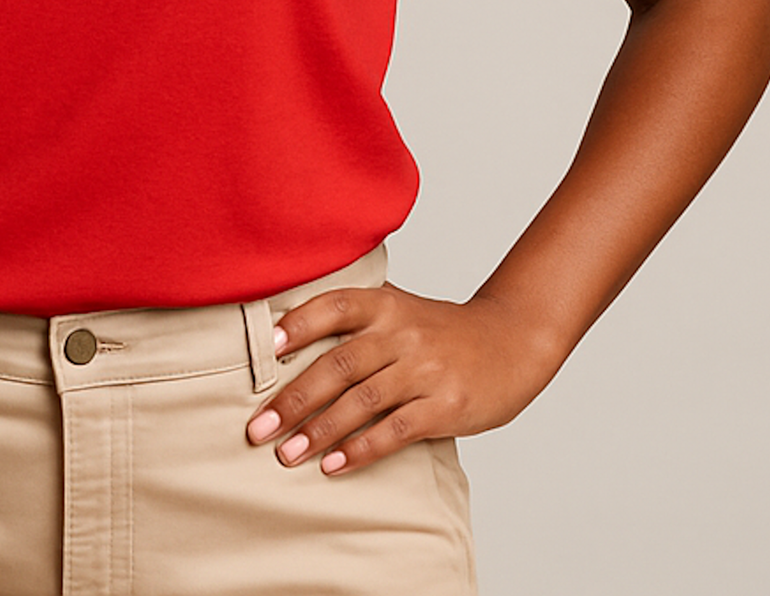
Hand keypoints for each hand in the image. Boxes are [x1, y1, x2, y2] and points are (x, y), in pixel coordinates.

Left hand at [245, 283, 563, 474]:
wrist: (511, 342)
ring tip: (286, 455)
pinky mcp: (446, 406)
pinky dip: (361, 449)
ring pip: (361, 401)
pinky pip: (395, 430)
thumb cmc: (441, 331)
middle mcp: (402, 333)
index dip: (298, 324)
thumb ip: (356, 316)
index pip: (335, 306)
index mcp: (386, 304)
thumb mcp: (401, 308)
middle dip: (293, 399)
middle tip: (258, 428)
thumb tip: (284, 329)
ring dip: (318, 431)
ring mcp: (425, 370)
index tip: (264, 349)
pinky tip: (334, 465)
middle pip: (338, 364)